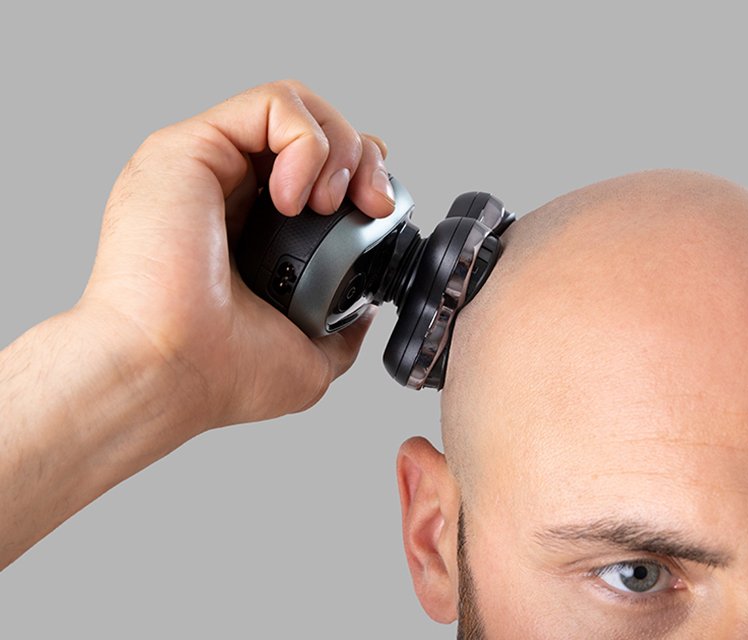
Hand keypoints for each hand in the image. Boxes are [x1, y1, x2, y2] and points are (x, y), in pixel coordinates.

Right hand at [78, 79, 391, 438]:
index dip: (364, 176)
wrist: (171, 370)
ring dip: (338, 147)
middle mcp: (229, 191)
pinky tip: (296, 197)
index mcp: (253, 230)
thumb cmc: (218, 373)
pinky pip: (271, 104)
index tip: (378, 215)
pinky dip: (305, 142)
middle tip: (371, 203)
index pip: (322, 168)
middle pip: (316, 128)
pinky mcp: (189, 146)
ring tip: (329, 203)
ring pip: (296, 106)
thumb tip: (365, 307)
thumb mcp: (307, 359)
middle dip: (364, 156)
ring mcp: (208, 165)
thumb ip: (341, 328)